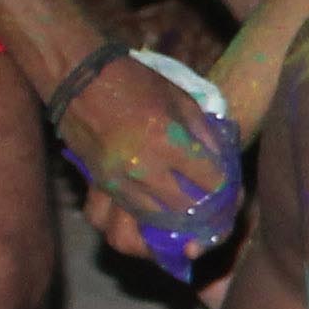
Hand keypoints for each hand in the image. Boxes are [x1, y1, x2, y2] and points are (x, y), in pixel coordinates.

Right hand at [53, 55, 239, 263]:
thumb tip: (220, 165)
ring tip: (184, 230)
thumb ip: (204, 134)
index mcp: (167, 141)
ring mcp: (117, 182)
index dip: (225, 190)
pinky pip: (111, 223)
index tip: (229, 190)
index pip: (209, 182)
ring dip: (170, 232)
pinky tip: (146, 226)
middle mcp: (143, 168)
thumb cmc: (134, 81)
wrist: (78, 77)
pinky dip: (132, 230)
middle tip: (214, 216)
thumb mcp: (180, 98)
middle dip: (204, 218)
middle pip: (184, 212)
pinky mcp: (97, 186)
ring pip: (149, 227)